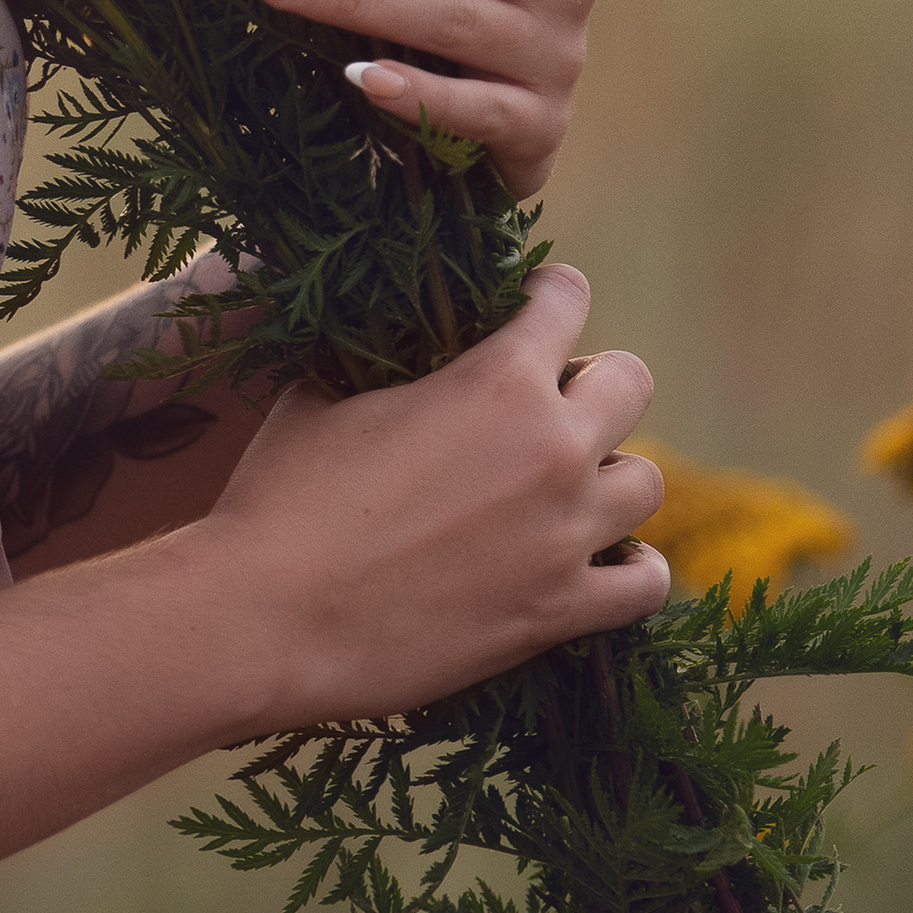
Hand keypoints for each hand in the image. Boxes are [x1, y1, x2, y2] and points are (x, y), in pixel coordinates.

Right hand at [200, 261, 666, 729]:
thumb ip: (376, 361)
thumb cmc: (280, 497)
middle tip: (549, 403)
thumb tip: (376, 343)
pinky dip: (633, 568)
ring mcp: (564, 535)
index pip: (568, 299)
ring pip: (646, 482)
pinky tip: (606, 558)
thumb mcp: (323, 395)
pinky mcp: (559, 612)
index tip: (532, 308)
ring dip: (610, 473)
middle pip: (631, 383)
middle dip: (594, 380)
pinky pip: (644, 584)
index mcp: (498, 379)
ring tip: (571, 484)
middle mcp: (551, 448)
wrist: (267, 617)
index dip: (548, 295)